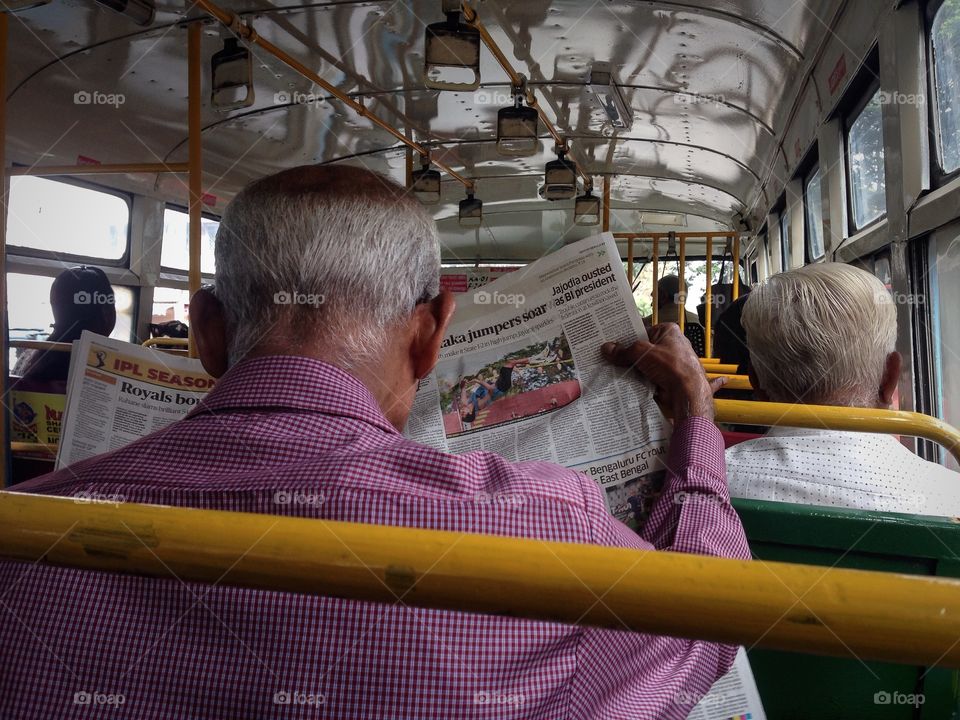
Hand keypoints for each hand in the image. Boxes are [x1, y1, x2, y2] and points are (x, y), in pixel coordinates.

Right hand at [601, 323, 725, 421]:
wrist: (687, 392)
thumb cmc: (672, 365)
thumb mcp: (642, 352)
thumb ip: (624, 351)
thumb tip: (608, 349)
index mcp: (668, 331)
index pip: (643, 330)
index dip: (628, 335)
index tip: (613, 340)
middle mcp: (670, 345)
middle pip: (642, 348)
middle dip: (628, 353)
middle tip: (610, 355)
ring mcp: (668, 362)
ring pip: (643, 363)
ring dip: (632, 367)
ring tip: (613, 367)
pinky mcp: (666, 377)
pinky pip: (647, 375)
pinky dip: (637, 378)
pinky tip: (624, 379)